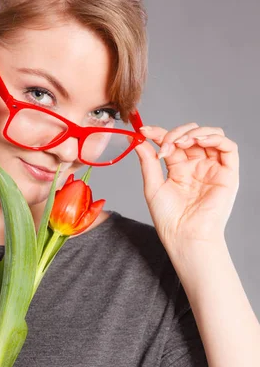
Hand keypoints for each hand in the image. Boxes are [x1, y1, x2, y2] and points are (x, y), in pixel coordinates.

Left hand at [133, 122, 238, 253]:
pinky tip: (198, 141)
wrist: (184, 236)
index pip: (172, 142)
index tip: (143, 130)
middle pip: (191, 135)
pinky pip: (228, 148)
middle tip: (164, 145)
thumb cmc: (169, 219)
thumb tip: (138, 140)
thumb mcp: (153, 187)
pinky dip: (215, 138)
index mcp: (179, 169)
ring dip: (194, 132)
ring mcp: (213, 168)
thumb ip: (148, 162)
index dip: (159, 132)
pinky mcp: (228, 174)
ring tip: (180, 142)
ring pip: (210, 136)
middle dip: (175, 133)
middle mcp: (197, 166)